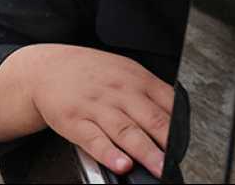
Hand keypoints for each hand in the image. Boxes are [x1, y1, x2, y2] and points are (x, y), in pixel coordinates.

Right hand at [29, 45, 173, 176]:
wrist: (46, 68)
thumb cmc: (89, 73)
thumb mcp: (124, 71)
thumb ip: (150, 92)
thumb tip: (178, 118)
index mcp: (136, 79)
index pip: (168, 103)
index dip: (181, 127)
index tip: (188, 145)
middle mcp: (118, 92)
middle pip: (150, 119)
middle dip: (167, 143)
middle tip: (177, 161)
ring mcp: (96, 107)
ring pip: (126, 131)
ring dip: (144, 151)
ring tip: (158, 167)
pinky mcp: (75, 121)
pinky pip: (94, 140)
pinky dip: (109, 154)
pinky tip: (120, 164)